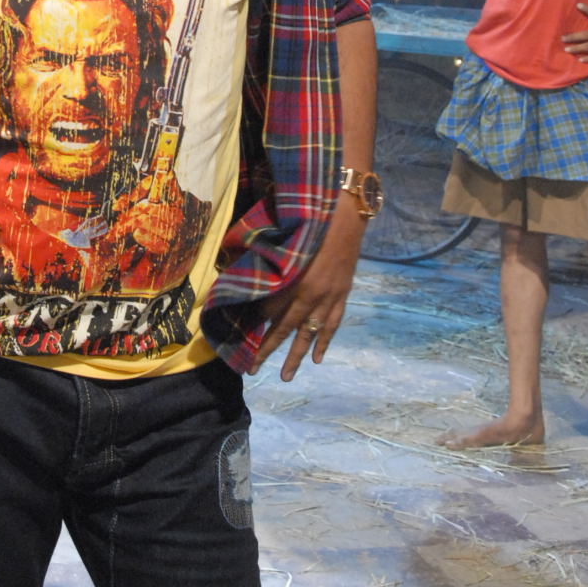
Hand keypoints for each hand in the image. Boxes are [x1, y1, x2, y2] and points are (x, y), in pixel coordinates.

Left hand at [250, 195, 364, 381]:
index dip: (255, 324)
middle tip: (253, 369)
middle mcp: (312, 292)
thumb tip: (251, 280)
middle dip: (269, 348)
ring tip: (286, 375)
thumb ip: (269, 262)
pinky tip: (317, 358)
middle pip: (286, 327)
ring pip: (310, 332)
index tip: (241, 337)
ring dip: (297, 355)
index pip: (270, 309)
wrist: (346, 211)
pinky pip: (332, 323)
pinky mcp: (342, 293)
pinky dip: (324, 341)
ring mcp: (330, 295)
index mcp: (295, 277)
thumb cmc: (310, 218)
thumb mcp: (284, 239)